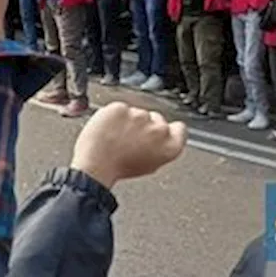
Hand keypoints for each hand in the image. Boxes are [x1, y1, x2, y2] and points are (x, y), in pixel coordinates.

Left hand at [70, 102, 187, 189]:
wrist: (96, 164)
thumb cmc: (119, 169)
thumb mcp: (150, 165)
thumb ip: (160, 148)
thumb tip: (160, 140)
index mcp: (170, 146)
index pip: (180, 129)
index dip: (169, 129)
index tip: (160, 131)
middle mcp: (158, 129)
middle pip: (156, 118)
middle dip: (145, 124)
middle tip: (130, 139)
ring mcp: (139, 116)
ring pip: (136, 112)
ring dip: (127, 120)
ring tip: (115, 137)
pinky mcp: (121, 107)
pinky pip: (119, 108)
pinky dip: (113, 116)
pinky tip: (108, 129)